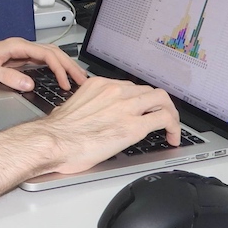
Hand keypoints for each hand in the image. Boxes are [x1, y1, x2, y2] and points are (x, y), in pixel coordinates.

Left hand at [0, 37, 86, 91]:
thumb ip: (7, 77)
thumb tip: (29, 83)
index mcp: (16, 46)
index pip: (46, 54)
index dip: (59, 69)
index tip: (65, 83)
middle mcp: (21, 47)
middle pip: (53, 53)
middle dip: (69, 66)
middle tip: (82, 81)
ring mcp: (20, 54)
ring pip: (50, 57)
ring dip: (64, 67)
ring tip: (76, 80)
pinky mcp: (18, 61)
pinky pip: (42, 63)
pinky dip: (54, 69)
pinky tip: (59, 78)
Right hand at [37, 76, 180, 174]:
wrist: (53, 142)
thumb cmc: (57, 132)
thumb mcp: (73, 108)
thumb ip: (87, 106)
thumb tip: (90, 116)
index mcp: (100, 85)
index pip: (131, 87)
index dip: (141, 100)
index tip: (144, 109)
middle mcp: (115, 91)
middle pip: (149, 91)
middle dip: (159, 105)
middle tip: (162, 118)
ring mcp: (126, 106)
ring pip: (162, 100)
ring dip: (170, 114)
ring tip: (170, 128)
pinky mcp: (134, 126)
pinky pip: (164, 119)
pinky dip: (174, 127)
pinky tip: (172, 138)